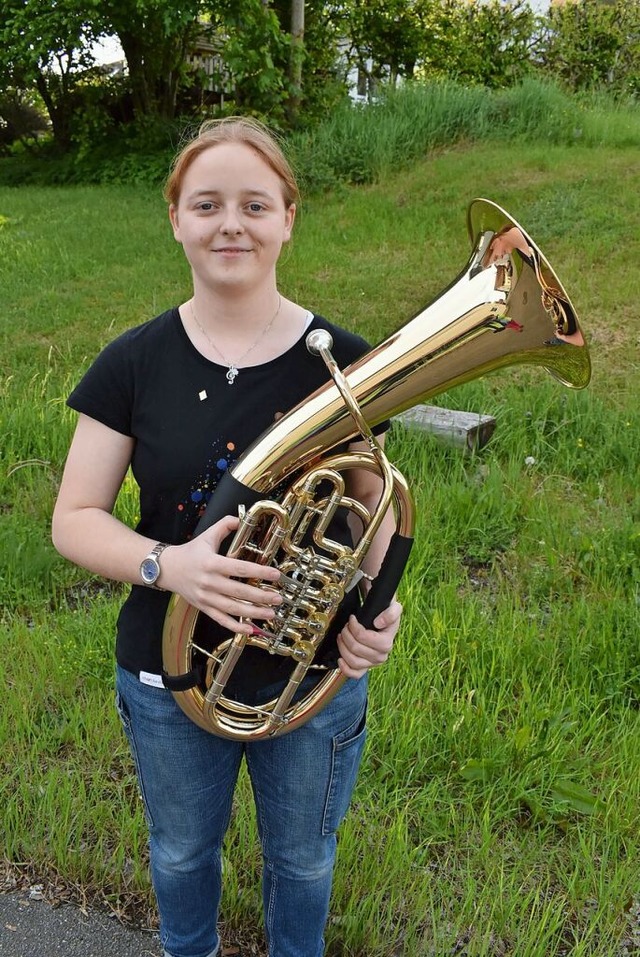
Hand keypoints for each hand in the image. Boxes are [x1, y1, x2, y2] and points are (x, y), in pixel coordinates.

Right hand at [162, 515, 281, 633]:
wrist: (167, 569)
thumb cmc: (190, 552)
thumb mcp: (207, 535)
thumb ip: (225, 525)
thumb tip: (241, 519)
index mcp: (212, 563)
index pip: (239, 568)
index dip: (259, 572)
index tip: (276, 574)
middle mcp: (209, 582)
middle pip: (239, 592)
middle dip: (261, 596)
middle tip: (279, 598)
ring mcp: (206, 597)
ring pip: (233, 608)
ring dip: (253, 613)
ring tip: (271, 613)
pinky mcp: (203, 607)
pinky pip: (221, 619)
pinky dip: (235, 627)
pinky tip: (250, 629)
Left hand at [336, 599, 402, 678]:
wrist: (385, 622)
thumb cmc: (386, 614)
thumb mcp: (394, 607)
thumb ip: (391, 613)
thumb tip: (379, 623)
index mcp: (387, 642)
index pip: (363, 637)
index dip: (353, 626)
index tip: (352, 618)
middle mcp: (381, 655)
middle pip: (355, 648)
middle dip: (346, 634)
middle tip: (346, 626)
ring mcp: (373, 663)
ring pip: (352, 661)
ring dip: (342, 647)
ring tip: (342, 636)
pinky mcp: (366, 667)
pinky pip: (355, 674)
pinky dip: (345, 668)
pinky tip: (340, 659)